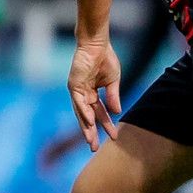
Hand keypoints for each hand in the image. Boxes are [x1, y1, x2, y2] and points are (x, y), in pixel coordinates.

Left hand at [67, 37, 122, 151]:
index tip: (114, 138)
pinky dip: (84, 113)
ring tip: (91, 141)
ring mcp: (77, 91)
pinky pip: (79, 102)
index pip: (100, 113)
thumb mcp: (113, 81)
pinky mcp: (74, 85)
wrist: (97, 44)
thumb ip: (113, 97)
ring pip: (81, 113)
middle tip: (95, 149)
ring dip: (86, 127)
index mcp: (92, 94)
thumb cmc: (105, 59)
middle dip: (91, 133)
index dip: (106, 125)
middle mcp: (83, 94)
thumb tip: (117, 113)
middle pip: (87, 118)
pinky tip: (90, 123)